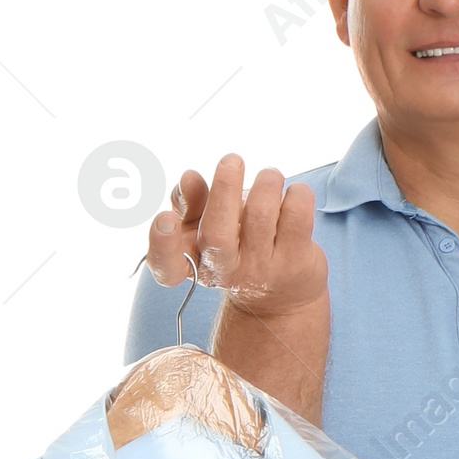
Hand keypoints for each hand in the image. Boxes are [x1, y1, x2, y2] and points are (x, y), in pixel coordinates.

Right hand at [146, 154, 327, 317]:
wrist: (278, 298)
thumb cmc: (236, 248)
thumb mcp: (205, 229)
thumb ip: (191, 203)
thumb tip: (188, 178)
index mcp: (194, 260)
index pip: (167, 265)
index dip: (162, 244)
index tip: (166, 220)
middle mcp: (225, 269)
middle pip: (217, 233)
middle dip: (223, 189)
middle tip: (232, 160)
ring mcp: (261, 269)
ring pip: (261, 214)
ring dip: (266, 181)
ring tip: (270, 177)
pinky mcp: (295, 262)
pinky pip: (297, 215)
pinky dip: (296, 193)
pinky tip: (294, 195)